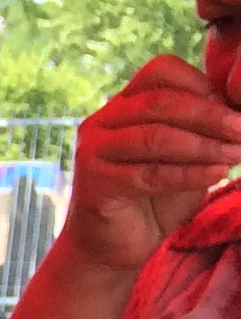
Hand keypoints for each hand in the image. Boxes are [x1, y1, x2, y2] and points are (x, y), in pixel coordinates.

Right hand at [63, 54, 240, 273]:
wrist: (113, 247)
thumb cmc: (153, 198)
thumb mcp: (186, 154)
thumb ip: (202, 130)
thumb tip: (240, 111)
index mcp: (122, 105)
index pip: (161, 71)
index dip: (201, 84)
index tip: (233, 109)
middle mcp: (101, 122)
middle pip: (161, 102)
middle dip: (210, 116)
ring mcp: (92, 151)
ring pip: (156, 137)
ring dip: (204, 145)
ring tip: (236, 154)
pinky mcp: (94, 183)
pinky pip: (150, 174)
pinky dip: (189, 174)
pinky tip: (217, 175)